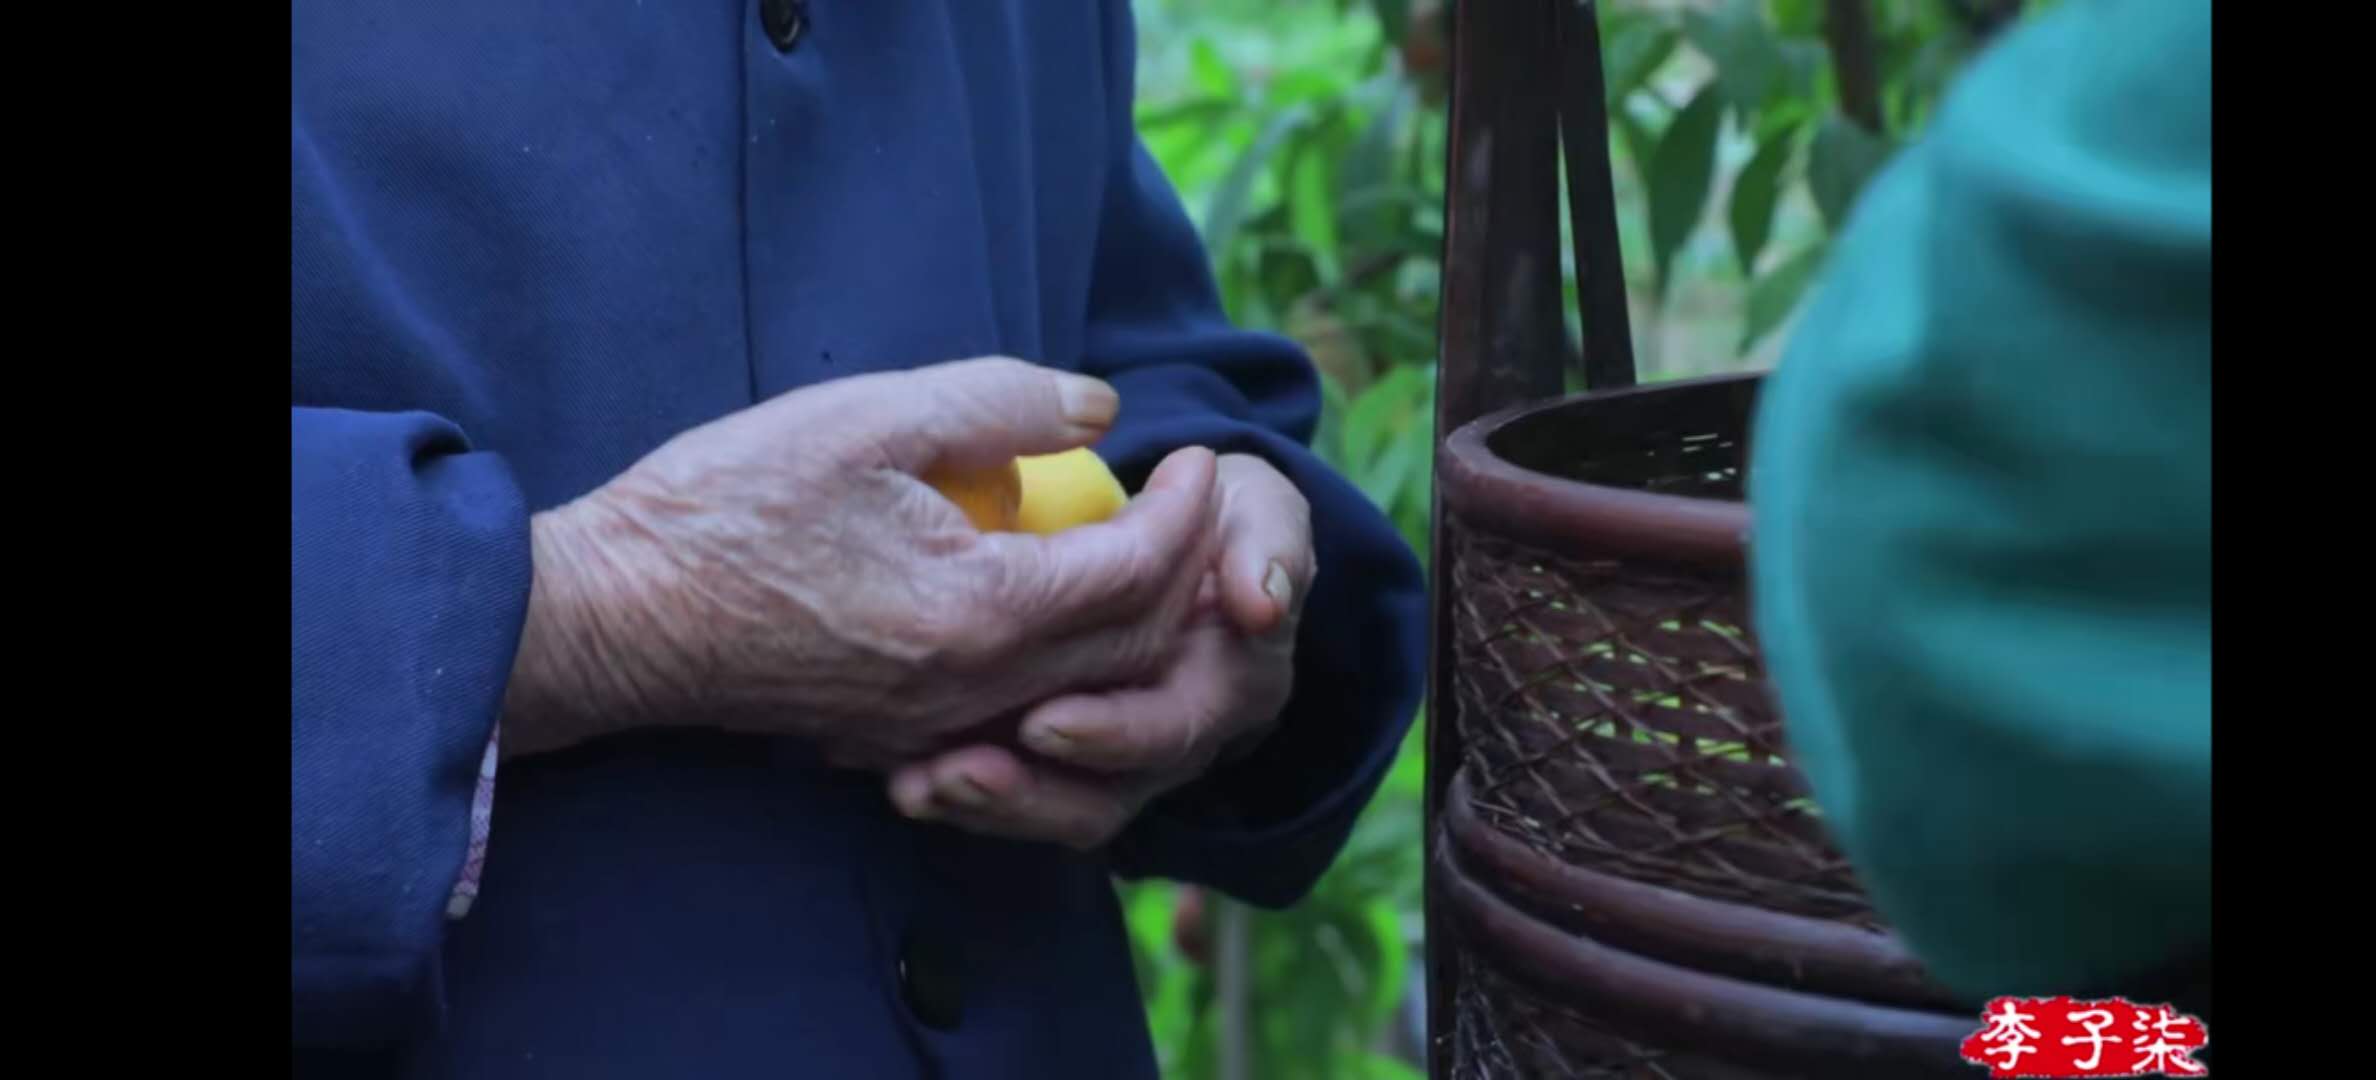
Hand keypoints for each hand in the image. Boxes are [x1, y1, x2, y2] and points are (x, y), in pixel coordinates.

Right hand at [498, 357, 1221, 764]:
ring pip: (1084, 693)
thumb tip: (1096, 408)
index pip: (1139, 573)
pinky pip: (1020, 717)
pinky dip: (1067, 670)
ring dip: (1134, 628)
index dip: (1188, 512)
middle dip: (1186, 577)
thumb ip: (997, 403)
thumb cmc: (726, 507)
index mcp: (981, 613)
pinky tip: (1054, 616)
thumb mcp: (865, 419)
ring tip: (1141, 555)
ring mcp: (933, 731)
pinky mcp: (894, 744)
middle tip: (1193, 509)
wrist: (613, 616)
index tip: (1203, 458)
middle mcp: (974, 692)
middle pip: (1133, 649)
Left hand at [886, 452, 1314, 848]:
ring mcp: (1121, 760)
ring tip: (920, 787)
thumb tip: (1261, 601)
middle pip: (1106, 794)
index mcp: (1236, 684)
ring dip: (990, 807)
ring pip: (1057, 813)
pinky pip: (1016, 803)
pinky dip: (961, 797)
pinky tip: (903, 781)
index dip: (1112, 733)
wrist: (1182, 532)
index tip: (1042, 724)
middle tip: (958, 771)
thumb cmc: (1217, 515)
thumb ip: (1271, 544)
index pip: (1177, 726)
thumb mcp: (1258, 511)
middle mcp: (1178, 738)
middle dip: (1029, 791)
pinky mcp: (1065, 761)